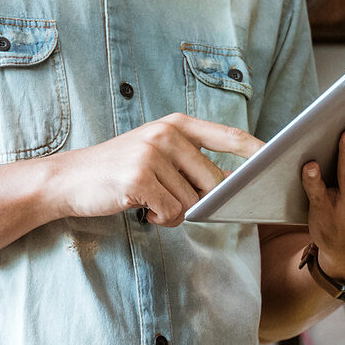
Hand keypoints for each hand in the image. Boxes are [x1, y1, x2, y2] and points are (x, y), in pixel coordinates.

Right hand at [47, 113, 262, 226]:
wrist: (68, 179)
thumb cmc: (118, 169)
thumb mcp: (155, 151)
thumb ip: (190, 161)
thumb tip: (230, 188)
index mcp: (176, 124)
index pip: (229, 136)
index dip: (256, 150)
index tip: (277, 159)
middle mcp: (167, 134)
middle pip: (214, 181)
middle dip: (200, 201)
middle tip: (169, 200)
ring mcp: (152, 155)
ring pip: (192, 202)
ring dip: (174, 212)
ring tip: (149, 201)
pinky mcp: (139, 179)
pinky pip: (171, 213)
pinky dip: (160, 220)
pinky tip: (141, 209)